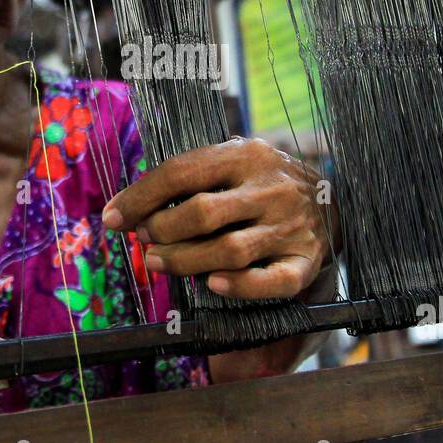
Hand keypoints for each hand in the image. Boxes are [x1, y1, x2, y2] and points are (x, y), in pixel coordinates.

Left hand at [102, 137, 335, 301]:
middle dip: (162, 230)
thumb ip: (189, 178)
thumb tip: (127, 208)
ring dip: (184, 262)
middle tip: (145, 241)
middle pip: (202, 212)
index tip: (112, 218)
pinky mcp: (303, 262)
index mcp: (246, 155)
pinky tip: (213, 286)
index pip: (182, 172)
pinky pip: (269, 281)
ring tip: (158, 263)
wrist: (330, 202)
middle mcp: (271, 188)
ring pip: (229, 250)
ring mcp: (290, 226)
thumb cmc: (261, 184)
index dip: (140, 197)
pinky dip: (239, 286)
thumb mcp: (233, 164)